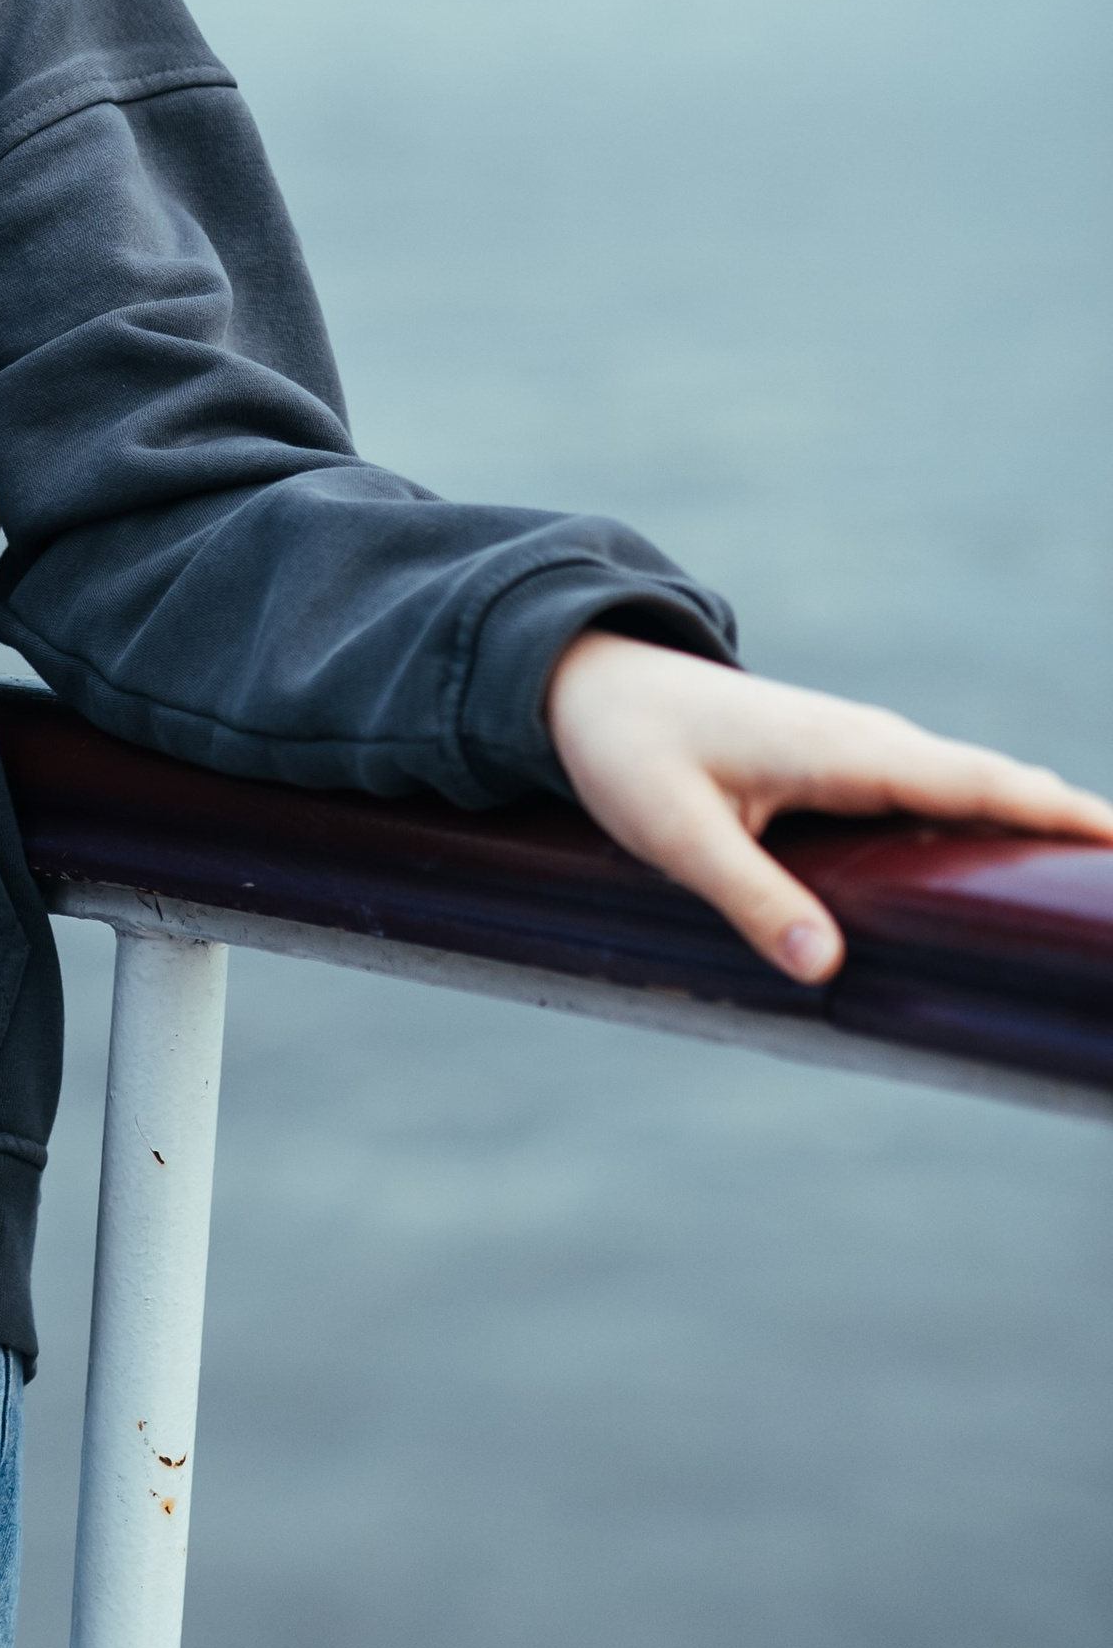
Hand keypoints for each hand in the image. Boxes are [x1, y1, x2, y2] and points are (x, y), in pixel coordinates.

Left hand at [544, 629, 1112, 983]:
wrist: (586, 678)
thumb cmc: (626, 751)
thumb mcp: (674, 832)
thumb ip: (747, 897)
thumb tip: (823, 969)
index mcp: (846, 751)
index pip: (977, 783)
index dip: (1056, 813)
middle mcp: (869, 739)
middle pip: (996, 783)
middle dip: (1070, 822)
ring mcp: (859, 745)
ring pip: (971, 783)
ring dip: (1038, 818)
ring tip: (1100, 869)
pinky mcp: (843, 760)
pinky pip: (939, 787)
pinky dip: (993, 811)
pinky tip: (1014, 854)